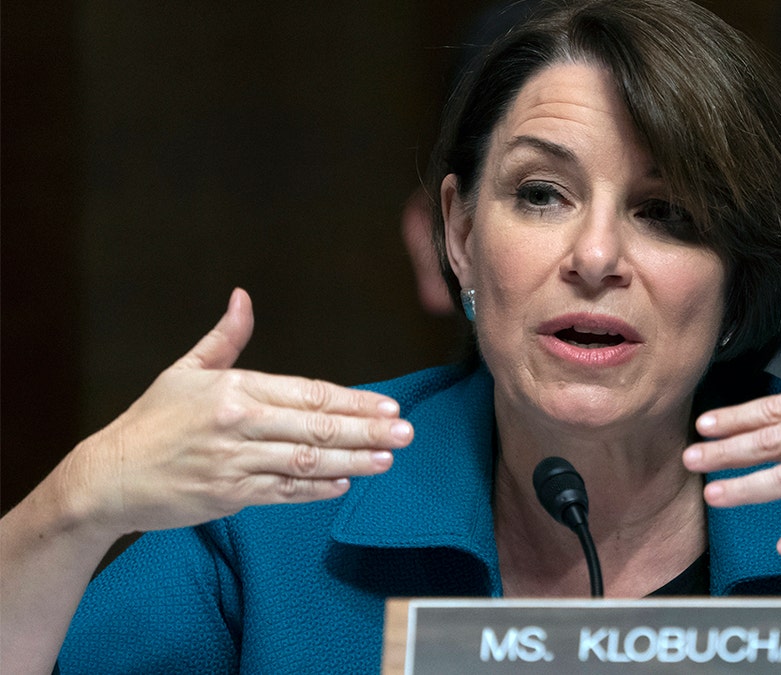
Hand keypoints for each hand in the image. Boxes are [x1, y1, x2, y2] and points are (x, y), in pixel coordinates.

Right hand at [60, 289, 412, 536]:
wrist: (108, 476)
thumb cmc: (151, 421)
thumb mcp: (185, 371)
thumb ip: (225, 338)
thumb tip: (243, 298)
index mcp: (235, 389)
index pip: (309, 394)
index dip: (353, 401)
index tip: (388, 404)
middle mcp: (239, 424)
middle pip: (317, 428)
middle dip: (368, 429)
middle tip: (406, 432)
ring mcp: (236, 463)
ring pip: (308, 462)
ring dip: (354, 460)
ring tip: (388, 458)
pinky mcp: (230, 496)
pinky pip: (284, 492)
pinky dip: (317, 489)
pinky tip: (346, 483)